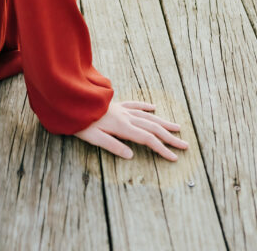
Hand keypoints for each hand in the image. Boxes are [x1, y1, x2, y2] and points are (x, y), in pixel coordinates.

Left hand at [73, 100, 188, 160]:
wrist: (71, 99)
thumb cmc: (80, 121)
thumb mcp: (94, 138)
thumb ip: (113, 146)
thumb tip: (131, 156)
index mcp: (122, 127)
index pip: (147, 139)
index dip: (162, 149)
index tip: (174, 157)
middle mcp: (126, 116)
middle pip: (152, 127)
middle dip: (169, 137)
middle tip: (185, 145)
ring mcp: (122, 109)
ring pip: (147, 115)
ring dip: (163, 122)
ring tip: (177, 127)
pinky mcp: (116, 104)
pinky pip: (134, 104)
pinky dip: (145, 106)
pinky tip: (153, 107)